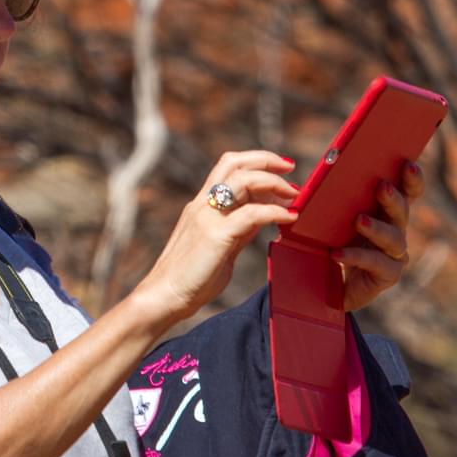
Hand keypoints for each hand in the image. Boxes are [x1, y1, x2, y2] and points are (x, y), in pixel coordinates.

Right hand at [132, 151, 299, 326]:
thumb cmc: (191, 277)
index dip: (256, 161)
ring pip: (243, 180)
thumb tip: (263, 216)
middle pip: (234, 163)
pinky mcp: (216, 235)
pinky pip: (252, 214)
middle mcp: (203, 204)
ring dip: (273, 182)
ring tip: (292, 194)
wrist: (164, 296)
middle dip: (267, 160)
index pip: (228, 167)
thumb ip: (240, 228)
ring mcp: (208, 217)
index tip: (280, 170)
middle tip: (290, 170)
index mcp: (201, 205)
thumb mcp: (221, 244)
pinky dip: (275, 211)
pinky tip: (288, 217)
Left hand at [339, 160, 423, 311]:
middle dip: (394, 199)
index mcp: (385, 212)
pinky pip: (375, 264)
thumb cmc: (329, 244)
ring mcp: (394, 255)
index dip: (411, 179)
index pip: (405, 192)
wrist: (326, 285)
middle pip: (402, 212)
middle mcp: (395, 231)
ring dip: (377, 228)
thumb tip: (312, 176)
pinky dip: (356, 256)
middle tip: (382, 187)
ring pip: (393, 238)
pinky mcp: (387, 275)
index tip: (407, 164)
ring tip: (359, 220)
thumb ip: (328, 200)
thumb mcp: (327, 219)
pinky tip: (337, 253)